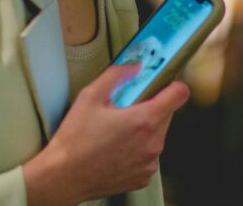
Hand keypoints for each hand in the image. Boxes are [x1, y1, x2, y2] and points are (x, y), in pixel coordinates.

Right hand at [23, 63, 189, 205]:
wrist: (63, 178)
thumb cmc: (75, 140)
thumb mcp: (90, 96)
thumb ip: (117, 74)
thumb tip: (135, 65)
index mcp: (144, 120)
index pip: (179, 94)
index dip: (172, 84)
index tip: (162, 83)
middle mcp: (153, 143)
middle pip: (167, 114)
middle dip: (151, 107)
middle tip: (125, 108)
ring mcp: (149, 163)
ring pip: (157, 135)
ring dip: (144, 129)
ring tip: (116, 131)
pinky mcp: (143, 177)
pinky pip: (149, 155)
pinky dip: (138, 149)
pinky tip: (116, 148)